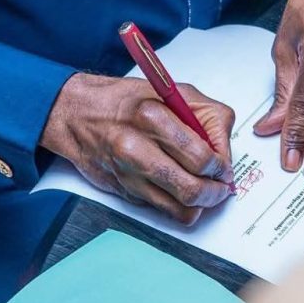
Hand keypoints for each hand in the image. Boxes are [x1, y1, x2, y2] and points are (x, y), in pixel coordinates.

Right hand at [41, 74, 233, 223]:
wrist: (78, 115)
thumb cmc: (125, 101)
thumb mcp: (172, 92)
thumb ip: (207, 116)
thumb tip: (225, 149)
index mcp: (153, 117)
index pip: (201, 157)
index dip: (221, 166)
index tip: (224, 166)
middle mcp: (136, 149)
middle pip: (192, 189)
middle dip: (216, 192)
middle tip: (221, 186)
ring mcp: (128, 175)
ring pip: (179, 209)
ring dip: (201, 205)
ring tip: (207, 193)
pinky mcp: (123, 192)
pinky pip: (162, 211)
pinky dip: (178, 206)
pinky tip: (181, 191)